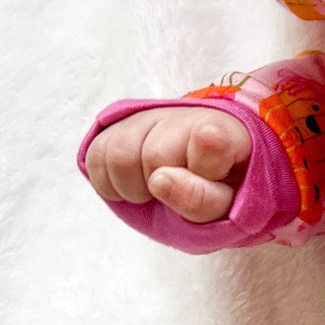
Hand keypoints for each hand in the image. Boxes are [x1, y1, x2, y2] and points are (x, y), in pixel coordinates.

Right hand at [85, 107, 253, 222]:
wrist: (203, 176)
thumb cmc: (220, 193)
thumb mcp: (227, 210)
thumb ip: (204, 201)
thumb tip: (160, 181)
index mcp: (229, 132)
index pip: (210, 138)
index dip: (204, 161)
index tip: (215, 174)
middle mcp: (186, 114)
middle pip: (154, 155)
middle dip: (161, 188)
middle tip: (176, 196)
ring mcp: (150, 116)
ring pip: (119, 154)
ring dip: (131, 187)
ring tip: (152, 193)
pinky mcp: (119, 124)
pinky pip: (96, 154)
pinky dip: (108, 183)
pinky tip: (132, 185)